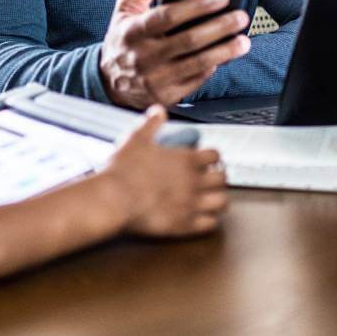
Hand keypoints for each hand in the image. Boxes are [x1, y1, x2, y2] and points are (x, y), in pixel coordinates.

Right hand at [99, 0, 250, 108]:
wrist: (110, 82)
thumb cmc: (123, 40)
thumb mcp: (123, 9)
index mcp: (134, 31)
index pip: (169, 15)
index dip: (198, 5)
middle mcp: (144, 56)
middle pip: (190, 40)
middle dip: (220, 26)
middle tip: (240, 17)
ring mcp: (155, 79)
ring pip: (198, 63)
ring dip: (225, 50)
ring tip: (243, 40)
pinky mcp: (166, 95)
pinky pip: (196, 80)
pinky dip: (213, 67)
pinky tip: (224, 56)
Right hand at [101, 107, 227, 237]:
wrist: (113, 199)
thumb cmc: (123, 169)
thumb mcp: (136, 138)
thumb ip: (151, 123)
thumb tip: (158, 110)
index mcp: (186, 159)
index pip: (215, 155)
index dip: (212, 156)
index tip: (206, 159)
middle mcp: (194, 181)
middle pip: (223, 178)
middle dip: (218, 177)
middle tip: (210, 178)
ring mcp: (191, 205)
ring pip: (222, 202)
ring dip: (218, 198)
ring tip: (210, 198)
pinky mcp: (184, 225)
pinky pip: (210, 224)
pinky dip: (209, 220)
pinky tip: (201, 216)